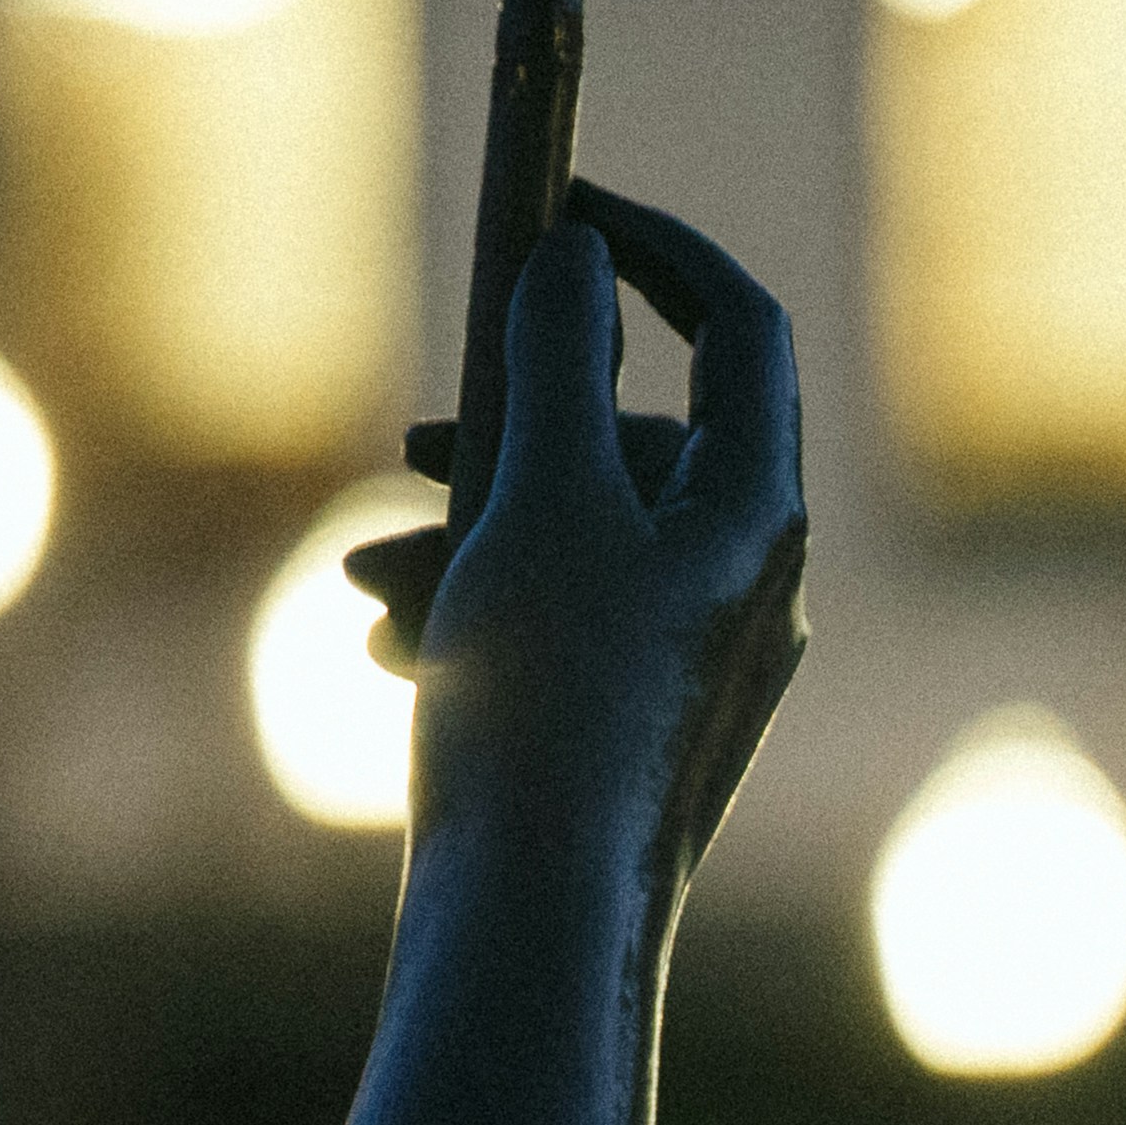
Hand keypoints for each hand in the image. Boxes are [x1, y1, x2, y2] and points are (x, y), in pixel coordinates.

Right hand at [343, 184, 806, 880]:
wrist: (540, 914)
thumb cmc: (546, 701)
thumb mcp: (535, 500)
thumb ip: (550, 364)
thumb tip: (571, 253)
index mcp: (757, 511)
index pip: (737, 327)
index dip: (655, 249)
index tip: (561, 210)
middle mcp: (756, 578)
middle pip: (636, 443)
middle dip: (506, 436)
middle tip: (412, 452)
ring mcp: (709, 658)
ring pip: (585, 539)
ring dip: (469, 537)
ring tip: (369, 588)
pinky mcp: (654, 725)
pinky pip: (571, 623)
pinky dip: (484, 611)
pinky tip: (397, 655)